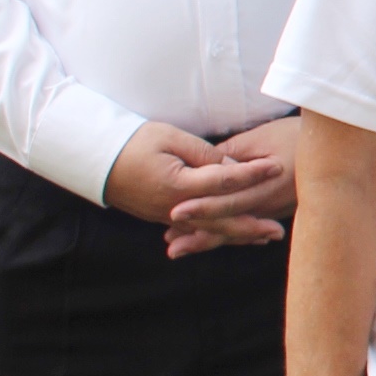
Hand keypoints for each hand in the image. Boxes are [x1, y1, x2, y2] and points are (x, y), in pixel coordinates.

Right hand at [106, 118, 286, 253]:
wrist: (95, 158)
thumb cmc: (133, 142)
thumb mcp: (170, 138)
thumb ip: (204, 154)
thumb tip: (232, 166)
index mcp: (180, 185)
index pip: (226, 180)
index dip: (254, 173)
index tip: (277, 167)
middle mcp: (176, 206)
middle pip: (222, 219)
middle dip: (252, 225)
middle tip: (279, 230)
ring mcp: (167, 215)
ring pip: (210, 229)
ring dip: (238, 234)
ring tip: (264, 237)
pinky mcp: (162, 216)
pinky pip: (195, 230)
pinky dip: (216, 234)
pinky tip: (232, 236)